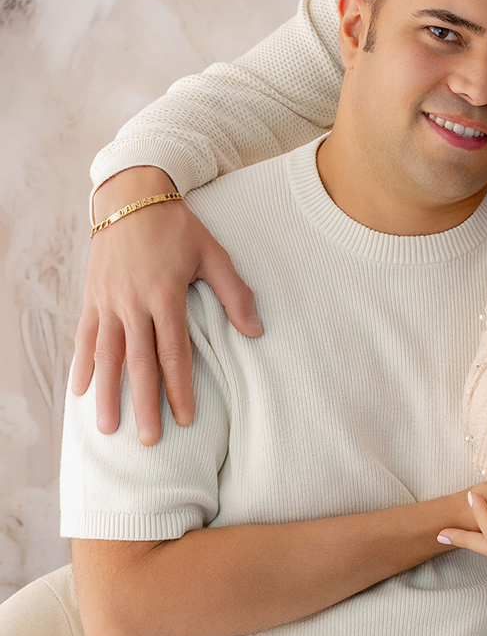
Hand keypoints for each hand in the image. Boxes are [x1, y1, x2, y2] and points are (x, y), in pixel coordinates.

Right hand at [72, 167, 261, 443]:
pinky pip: (85, 336)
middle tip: (149, 440)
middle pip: (138, 362)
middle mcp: (132, 302)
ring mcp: (108, 300)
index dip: (180, 388)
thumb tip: (256, 332)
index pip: (173, 352)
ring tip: (108, 427)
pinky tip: (81, 391)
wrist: (130, 195)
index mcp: (164, 293)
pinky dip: (82, 364)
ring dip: (107, 393)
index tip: (185, 418)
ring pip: (107, 355)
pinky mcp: (92, 296)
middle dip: (144, 403)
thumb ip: (235, 293)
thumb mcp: (213, 253)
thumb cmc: (177, 226)